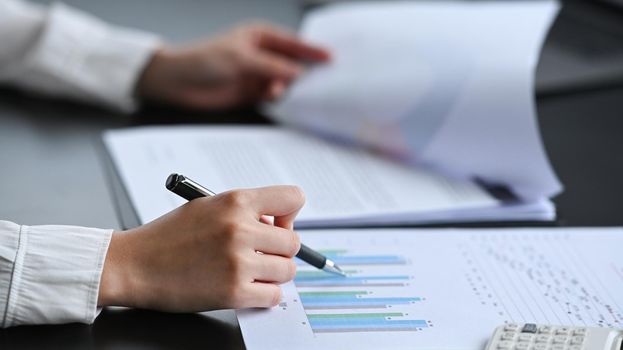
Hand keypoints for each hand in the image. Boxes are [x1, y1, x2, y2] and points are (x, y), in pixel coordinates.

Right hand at [97, 186, 304, 311]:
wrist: (132, 265)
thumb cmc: (168, 236)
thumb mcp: (206, 206)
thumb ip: (243, 211)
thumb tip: (275, 225)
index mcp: (235, 202)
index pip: (293, 198)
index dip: (289, 214)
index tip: (277, 225)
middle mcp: (240, 229)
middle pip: (293, 243)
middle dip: (279, 250)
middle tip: (260, 254)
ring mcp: (238, 262)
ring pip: (287, 270)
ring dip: (273, 274)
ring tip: (250, 272)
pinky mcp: (233, 292)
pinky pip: (274, 296)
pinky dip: (264, 295)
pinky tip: (246, 288)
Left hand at [137, 23, 329, 109]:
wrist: (179, 83)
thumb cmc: (203, 60)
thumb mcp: (241, 59)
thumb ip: (271, 67)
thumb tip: (297, 73)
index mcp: (260, 36)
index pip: (292, 42)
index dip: (311, 50)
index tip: (330, 58)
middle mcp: (262, 54)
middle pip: (291, 63)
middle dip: (305, 71)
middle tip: (323, 81)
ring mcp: (257, 74)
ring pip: (283, 81)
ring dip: (288, 88)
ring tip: (288, 93)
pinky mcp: (252, 92)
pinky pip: (273, 95)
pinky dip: (279, 99)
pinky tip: (280, 100)